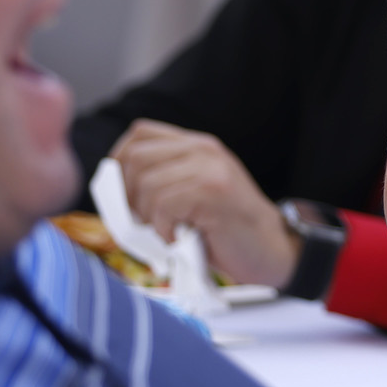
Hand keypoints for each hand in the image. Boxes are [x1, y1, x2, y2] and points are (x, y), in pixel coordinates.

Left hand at [109, 120, 300, 287]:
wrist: (274, 252)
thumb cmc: (229, 232)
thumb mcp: (195, 195)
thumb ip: (164, 181)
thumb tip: (112, 189)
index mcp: (199, 146)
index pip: (141, 134)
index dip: (120, 162)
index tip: (122, 194)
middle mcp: (204, 150)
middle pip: (135, 157)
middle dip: (127, 195)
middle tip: (145, 221)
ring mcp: (210, 169)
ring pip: (146, 183)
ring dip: (147, 217)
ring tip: (168, 231)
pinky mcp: (212, 192)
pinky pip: (162, 204)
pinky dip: (163, 229)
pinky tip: (180, 238)